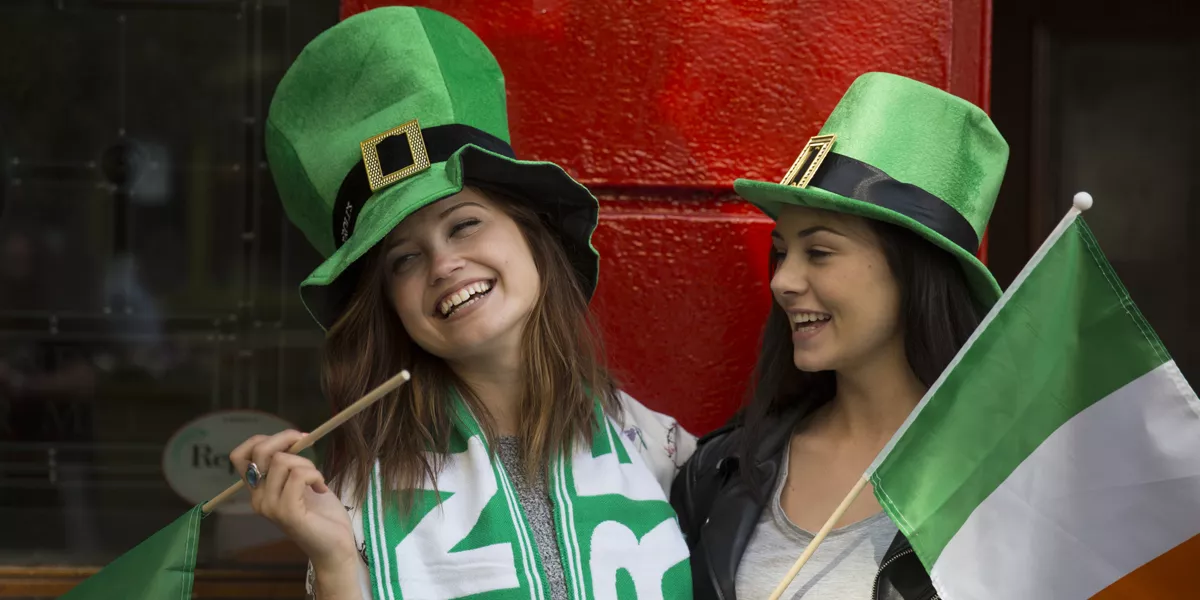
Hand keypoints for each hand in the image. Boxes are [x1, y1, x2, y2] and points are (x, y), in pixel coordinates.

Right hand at [229, 430, 356, 569]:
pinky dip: (315, 475)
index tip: (292, 441)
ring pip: (282, 461)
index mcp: (258, 490)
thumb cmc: (321, 513)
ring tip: (316, 480)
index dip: (263, 439)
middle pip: (259, 451)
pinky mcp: (287, 512)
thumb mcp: (300, 481)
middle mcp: (258, 499)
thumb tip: (291, 438)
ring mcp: (270, 506)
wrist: (335, 545)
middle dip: (286, 439)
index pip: (240, 456)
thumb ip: (288, 464)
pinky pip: (298, 475)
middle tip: (307, 445)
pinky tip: (321, 488)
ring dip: (307, 464)